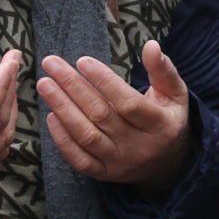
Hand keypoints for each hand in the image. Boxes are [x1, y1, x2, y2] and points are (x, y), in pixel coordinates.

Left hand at [39, 42, 193, 191]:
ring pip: (86, 136)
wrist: (169, 164)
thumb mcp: (174, 95)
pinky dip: (62, 139)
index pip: (129, 103)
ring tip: (44, 85)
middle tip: (51, 64)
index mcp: (160, 125)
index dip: (105, 82)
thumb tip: (151, 45)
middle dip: (73, 87)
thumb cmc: (166, 119)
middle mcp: (139, 146)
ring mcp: (119, 162)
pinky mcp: (104, 173)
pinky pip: (79, 159)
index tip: (82, 60)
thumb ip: (163, 70)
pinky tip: (49, 116)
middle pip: (101, 115)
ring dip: (62, 109)